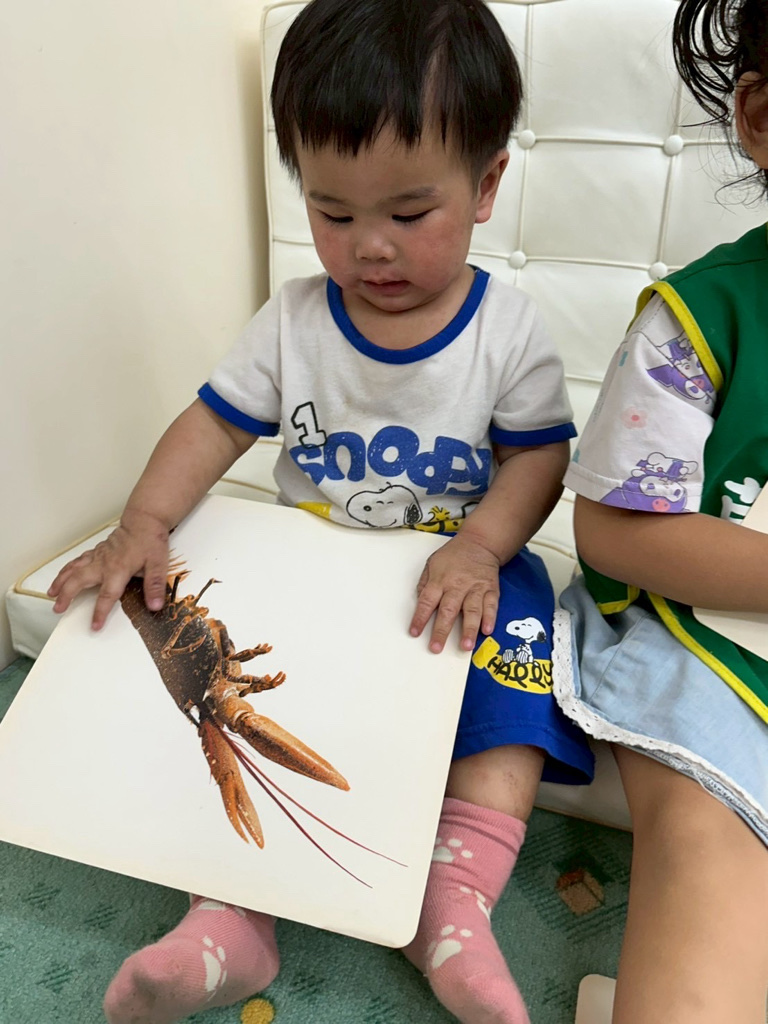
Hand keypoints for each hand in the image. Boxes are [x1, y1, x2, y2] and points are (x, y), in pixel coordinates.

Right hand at [47, 508, 170, 629]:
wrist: (144, 521)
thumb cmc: (150, 541)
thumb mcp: (159, 564)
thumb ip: (155, 586)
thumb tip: (155, 605)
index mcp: (118, 569)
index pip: (107, 595)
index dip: (100, 612)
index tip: (94, 626)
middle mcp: (103, 563)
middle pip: (79, 581)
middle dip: (66, 596)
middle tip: (58, 609)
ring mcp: (97, 556)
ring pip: (73, 569)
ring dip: (60, 581)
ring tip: (51, 594)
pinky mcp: (96, 551)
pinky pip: (77, 561)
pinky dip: (67, 569)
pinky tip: (62, 576)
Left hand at [409, 534, 499, 653]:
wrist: (480, 543)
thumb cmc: (454, 555)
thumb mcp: (432, 563)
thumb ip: (425, 583)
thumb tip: (419, 601)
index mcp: (440, 580)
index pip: (427, 601)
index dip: (420, 618)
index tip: (414, 632)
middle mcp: (457, 585)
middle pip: (448, 610)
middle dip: (442, 631)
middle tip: (436, 647)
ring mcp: (475, 588)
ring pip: (472, 611)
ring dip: (468, 629)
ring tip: (465, 646)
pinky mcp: (490, 590)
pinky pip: (491, 605)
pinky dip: (490, 618)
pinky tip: (486, 630)